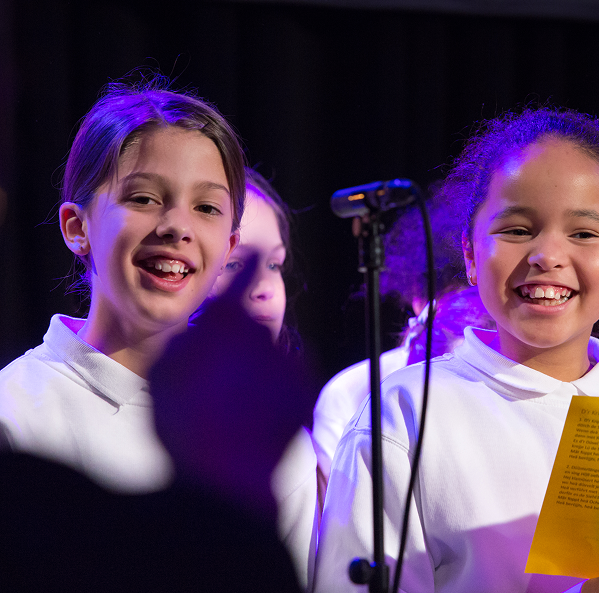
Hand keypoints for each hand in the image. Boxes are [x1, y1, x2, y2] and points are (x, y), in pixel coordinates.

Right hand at [149, 252, 314, 519]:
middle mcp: (263, 330)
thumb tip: (205, 328)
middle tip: (222, 381)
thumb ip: (190, 339)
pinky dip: (279, 392)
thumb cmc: (188, 424)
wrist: (230, 471)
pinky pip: (291, 380)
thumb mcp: (166, 374)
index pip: (246, 274)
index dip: (255, 262)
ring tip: (236, 409)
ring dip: (259, 373)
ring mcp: (289, 358)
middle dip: (243, 344)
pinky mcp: (308, 384)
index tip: (266, 249)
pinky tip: (258, 416)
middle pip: (255, 325)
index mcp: (226, 320)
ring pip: (271, 357)